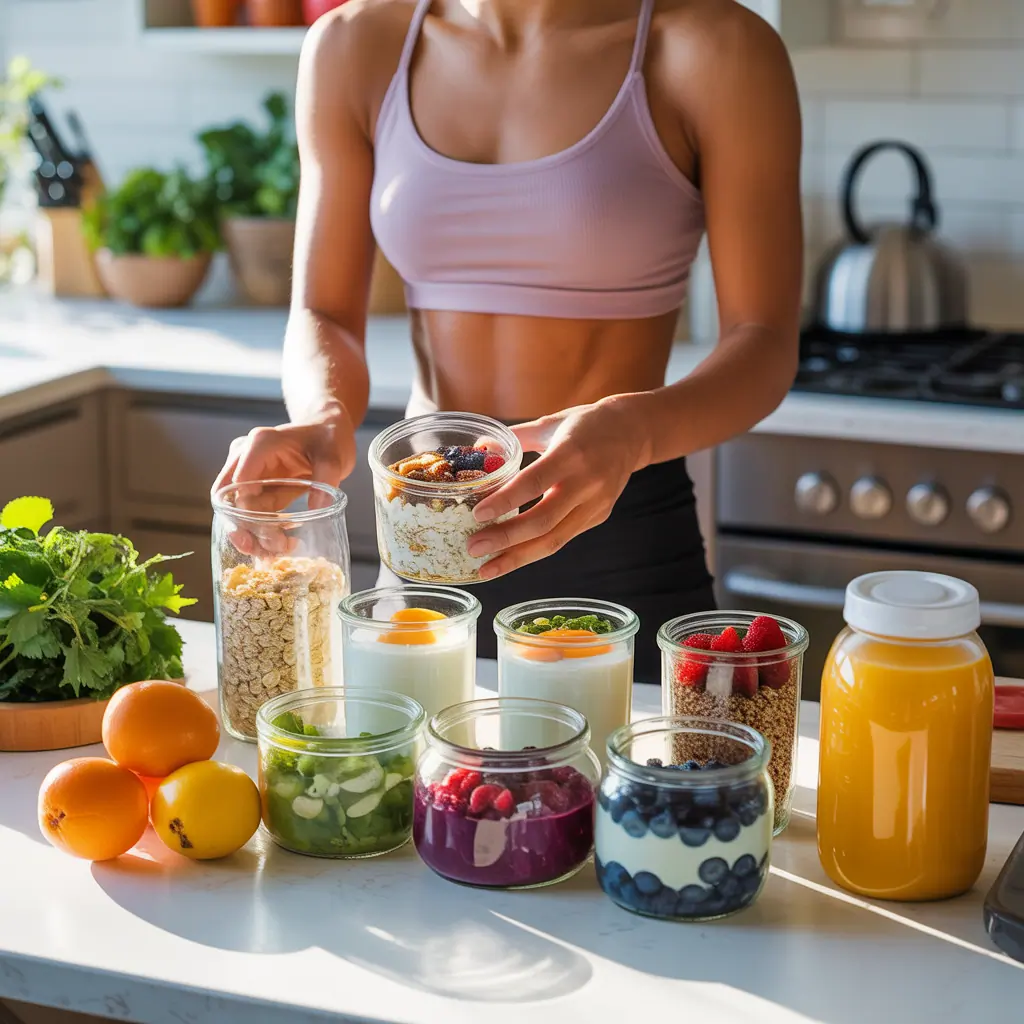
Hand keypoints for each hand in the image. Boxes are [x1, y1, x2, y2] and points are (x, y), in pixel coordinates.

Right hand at [212, 407, 356, 558]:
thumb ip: (326, 480)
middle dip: (241, 528)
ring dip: (252, 534)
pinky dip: (261, 531)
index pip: (239, 481)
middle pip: (229, 498)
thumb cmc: (328, 438)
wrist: (329, 432)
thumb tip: (317, 508)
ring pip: (237, 510)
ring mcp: (250, 474)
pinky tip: (280, 545)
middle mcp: (246, 457)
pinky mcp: (259, 489)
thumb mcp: (332, 457)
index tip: (264, 533)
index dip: (245, 510)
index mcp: (260, 445)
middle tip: (262, 552)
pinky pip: (252, 513)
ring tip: (275, 553)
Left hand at [468, 397, 650, 579]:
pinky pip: (562, 538)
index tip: (477, 515)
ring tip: (486, 568)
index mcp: (571, 453)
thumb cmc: (586, 424)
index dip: (506, 501)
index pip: (535, 481)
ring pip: (555, 539)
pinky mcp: (598, 517)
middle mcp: (586, 482)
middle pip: (544, 521)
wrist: (634, 433)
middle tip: (473, 548)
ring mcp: (596, 504)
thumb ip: (516, 437)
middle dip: (506, 539)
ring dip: (517, 557)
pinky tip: (510, 558)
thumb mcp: (550, 422)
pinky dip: (534, 551)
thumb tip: (479, 449)